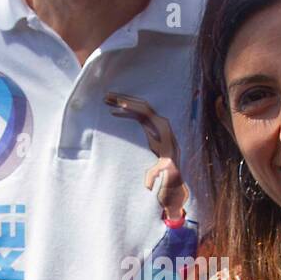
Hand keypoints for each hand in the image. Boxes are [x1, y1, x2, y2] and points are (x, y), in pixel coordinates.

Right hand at [106, 92, 188, 217]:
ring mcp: (155, 122)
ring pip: (138, 107)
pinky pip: (137, 114)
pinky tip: (113, 110)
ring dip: (122, 102)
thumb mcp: (162, 172)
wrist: (173, 170)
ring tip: (107, 99)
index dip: (133, 107)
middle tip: (107, 97)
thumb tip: (149, 181)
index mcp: (162, 128)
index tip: (120, 105)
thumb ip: (156, 174)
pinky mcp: (150, 126)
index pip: (146, 112)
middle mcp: (159, 121)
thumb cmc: (168, 170)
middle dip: (123, 100)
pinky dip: (125, 111)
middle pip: (140, 105)